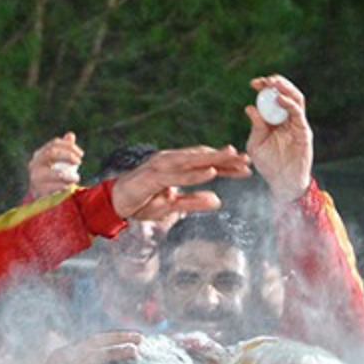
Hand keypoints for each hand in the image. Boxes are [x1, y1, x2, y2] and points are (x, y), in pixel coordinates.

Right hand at [5, 333, 141, 363]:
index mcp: (65, 355)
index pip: (93, 340)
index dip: (115, 336)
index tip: (137, 335)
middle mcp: (59, 360)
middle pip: (93, 344)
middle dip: (118, 339)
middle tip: (141, 340)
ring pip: (88, 359)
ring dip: (113, 353)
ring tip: (135, 352)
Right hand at [27, 133, 83, 199]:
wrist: (41, 198)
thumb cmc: (52, 177)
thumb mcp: (58, 162)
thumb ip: (64, 149)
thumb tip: (70, 135)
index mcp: (39, 155)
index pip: (54, 144)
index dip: (69, 146)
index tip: (81, 154)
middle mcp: (35, 164)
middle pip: (52, 153)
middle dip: (68, 156)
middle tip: (79, 162)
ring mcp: (36, 178)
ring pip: (56, 173)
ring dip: (70, 175)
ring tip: (76, 178)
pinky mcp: (39, 191)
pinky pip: (55, 188)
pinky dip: (65, 186)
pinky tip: (69, 187)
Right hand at [108, 146, 251, 222]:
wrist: (114, 203)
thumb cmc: (142, 202)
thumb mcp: (173, 205)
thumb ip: (195, 201)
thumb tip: (218, 200)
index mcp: (177, 166)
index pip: (206, 164)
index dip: (227, 166)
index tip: (247, 168)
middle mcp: (171, 160)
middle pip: (203, 158)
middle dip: (226, 159)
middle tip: (248, 160)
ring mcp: (162, 165)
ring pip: (193, 161)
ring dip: (214, 159)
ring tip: (234, 158)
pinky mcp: (153, 175)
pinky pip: (179, 174)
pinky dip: (196, 173)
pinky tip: (211, 172)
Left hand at [246, 74, 311, 202]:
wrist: (282, 183)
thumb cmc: (268, 165)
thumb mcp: (256, 144)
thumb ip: (255, 126)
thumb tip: (250, 107)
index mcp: (275, 120)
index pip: (272, 98)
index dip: (264, 88)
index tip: (253, 83)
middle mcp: (288, 119)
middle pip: (286, 94)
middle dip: (276, 83)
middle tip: (264, 80)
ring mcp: (297, 125)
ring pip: (296, 99)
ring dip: (285, 88)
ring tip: (273, 84)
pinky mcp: (304, 132)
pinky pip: (298, 113)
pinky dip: (289, 104)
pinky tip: (279, 99)